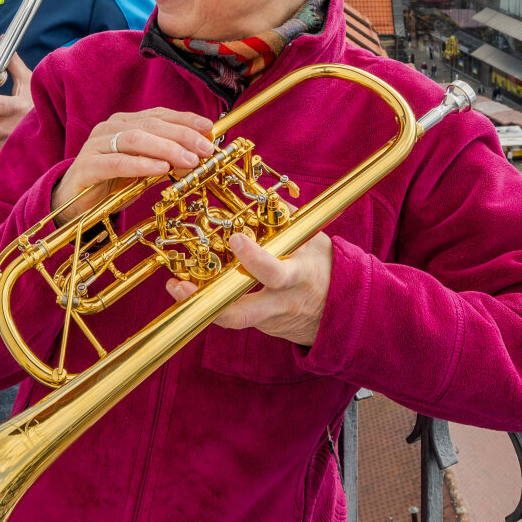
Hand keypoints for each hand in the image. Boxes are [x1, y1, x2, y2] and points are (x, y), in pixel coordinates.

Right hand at [51, 108, 216, 223]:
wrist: (73, 203)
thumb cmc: (112, 183)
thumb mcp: (143, 169)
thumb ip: (165, 159)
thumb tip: (198, 156)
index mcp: (125, 123)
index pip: (159, 115)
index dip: (185, 119)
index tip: (209, 128)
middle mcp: (110, 128)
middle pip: (151, 125)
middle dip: (182, 135)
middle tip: (205, 149)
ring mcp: (96, 145)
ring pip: (136, 139)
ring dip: (167, 148)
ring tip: (189, 160)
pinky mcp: (87, 166)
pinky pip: (117, 162)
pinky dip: (141, 164)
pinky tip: (160, 169)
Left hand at [169, 232, 330, 347]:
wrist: (344, 312)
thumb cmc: (325, 268)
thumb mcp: (313, 240)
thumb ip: (287, 219)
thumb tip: (262, 194)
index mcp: (297, 277)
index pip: (274, 272)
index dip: (253, 259)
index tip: (235, 238)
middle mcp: (280, 303)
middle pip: (241, 314)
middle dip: (207, 303)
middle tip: (179, 287)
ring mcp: (269, 320)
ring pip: (231, 319)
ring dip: (201, 304)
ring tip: (177, 287)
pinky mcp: (263, 328)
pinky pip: (236, 315)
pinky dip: (217, 303)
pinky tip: (198, 289)